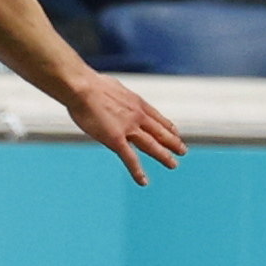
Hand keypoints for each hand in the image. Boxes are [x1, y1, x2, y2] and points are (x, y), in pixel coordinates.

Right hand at [67, 73, 186, 185]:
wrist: (82, 87)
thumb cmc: (89, 84)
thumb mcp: (111, 87)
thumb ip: (116, 95)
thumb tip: (112, 93)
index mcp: (136, 102)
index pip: (157, 117)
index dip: (168, 127)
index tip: (175, 133)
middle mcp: (137, 115)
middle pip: (160, 132)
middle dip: (173, 142)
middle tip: (183, 151)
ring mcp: (129, 128)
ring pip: (152, 145)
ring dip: (164, 156)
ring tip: (173, 165)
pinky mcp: (116, 140)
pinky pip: (130, 159)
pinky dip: (138, 171)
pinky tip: (144, 181)